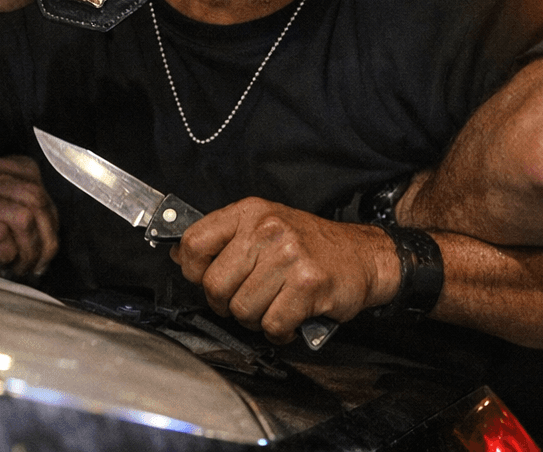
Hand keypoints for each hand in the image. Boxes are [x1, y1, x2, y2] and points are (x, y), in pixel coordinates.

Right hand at [0, 155, 59, 275]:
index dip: (48, 212)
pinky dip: (8, 253)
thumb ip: (2, 202)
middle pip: (35, 198)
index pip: (32, 177)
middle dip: (46, 236)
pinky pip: (0, 232)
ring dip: (29, 249)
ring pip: (23, 216)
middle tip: (38, 264)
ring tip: (20, 268)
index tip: (45, 239)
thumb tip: (42, 232)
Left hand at [171, 197, 398, 343]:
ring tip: (274, 305)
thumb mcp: (264, 226)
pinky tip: (290, 318)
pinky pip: (273, 324)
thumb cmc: (310, 245)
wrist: (363, 255)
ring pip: (242, 310)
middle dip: (227, 304)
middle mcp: (267, 229)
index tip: (208, 279)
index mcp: (250, 212)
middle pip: (214, 285)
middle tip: (248, 300)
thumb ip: (223, 240)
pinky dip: (279, 331)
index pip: (194, 242)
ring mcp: (288, 255)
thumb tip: (179, 256)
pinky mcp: (308, 284)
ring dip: (257, 319)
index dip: (194, 270)